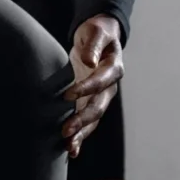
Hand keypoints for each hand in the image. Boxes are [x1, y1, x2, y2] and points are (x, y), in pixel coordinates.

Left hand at [61, 15, 124, 159]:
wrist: (100, 36)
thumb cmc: (97, 30)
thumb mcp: (96, 31)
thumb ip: (93, 44)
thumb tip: (89, 61)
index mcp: (114, 68)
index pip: (100, 81)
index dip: (85, 88)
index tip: (67, 95)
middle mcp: (109, 86)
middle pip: (98, 106)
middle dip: (82, 119)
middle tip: (65, 129)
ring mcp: (101, 96)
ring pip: (93, 119)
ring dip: (81, 133)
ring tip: (69, 146)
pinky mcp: (91, 101)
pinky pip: (88, 121)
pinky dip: (81, 135)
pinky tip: (71, 149)